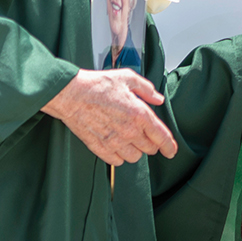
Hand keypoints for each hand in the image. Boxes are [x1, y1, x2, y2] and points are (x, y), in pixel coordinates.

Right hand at [42, 69, 176, 165]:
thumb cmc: (97, 85)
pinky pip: (117, 162)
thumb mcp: (127, 78)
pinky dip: (119, 156)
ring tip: (128, 138)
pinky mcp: (100, 148)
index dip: (169, 146)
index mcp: (139, 114)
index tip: (171, 151)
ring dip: (135, 150)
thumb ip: (146, 89)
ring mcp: (114, 142)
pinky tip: (116, 145)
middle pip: (149, 149)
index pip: (161, 137)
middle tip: (143, 134)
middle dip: (150, 143)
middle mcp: (129, 132)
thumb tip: (158, 99)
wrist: (70, 95)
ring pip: (134, 157)